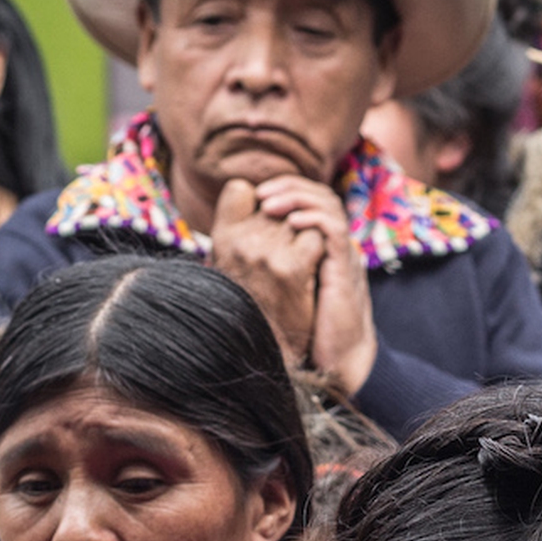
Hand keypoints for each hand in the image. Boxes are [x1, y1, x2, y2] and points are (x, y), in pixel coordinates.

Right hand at [210, 178, 323, 364]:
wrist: (269, 351)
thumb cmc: (251, 306)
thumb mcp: (230, 265)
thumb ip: (239, 232)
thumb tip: (253, 194)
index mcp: (221, 239)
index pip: (239, 188)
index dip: (257, 199)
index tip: (264, 217)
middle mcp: (240, 242)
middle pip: (277, 205)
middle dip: (287, 223)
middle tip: (288, 253)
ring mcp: (267, 254)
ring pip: (300, 218)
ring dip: (305, 237)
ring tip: (300, 265)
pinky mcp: (293, 268)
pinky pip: (317, 237)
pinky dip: (320, 250)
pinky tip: (312, 271)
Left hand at [252, 175, 378, 393]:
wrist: (338, 360)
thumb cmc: (306, 332)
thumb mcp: (277, 294)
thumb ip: (262, 270)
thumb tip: (222, 258)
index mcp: (317, 247)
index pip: (305, 202)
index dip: (283, 190)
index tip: (255, 196)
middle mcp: (332, 245)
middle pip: (316, 195)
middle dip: (287, 187)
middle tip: (260, 193)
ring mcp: (341, 254)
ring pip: (328, 204)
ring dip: (297, 196)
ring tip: (270, 203)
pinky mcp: (346, 268)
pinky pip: (335, 230)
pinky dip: (314, 219)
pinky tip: (292, 221)